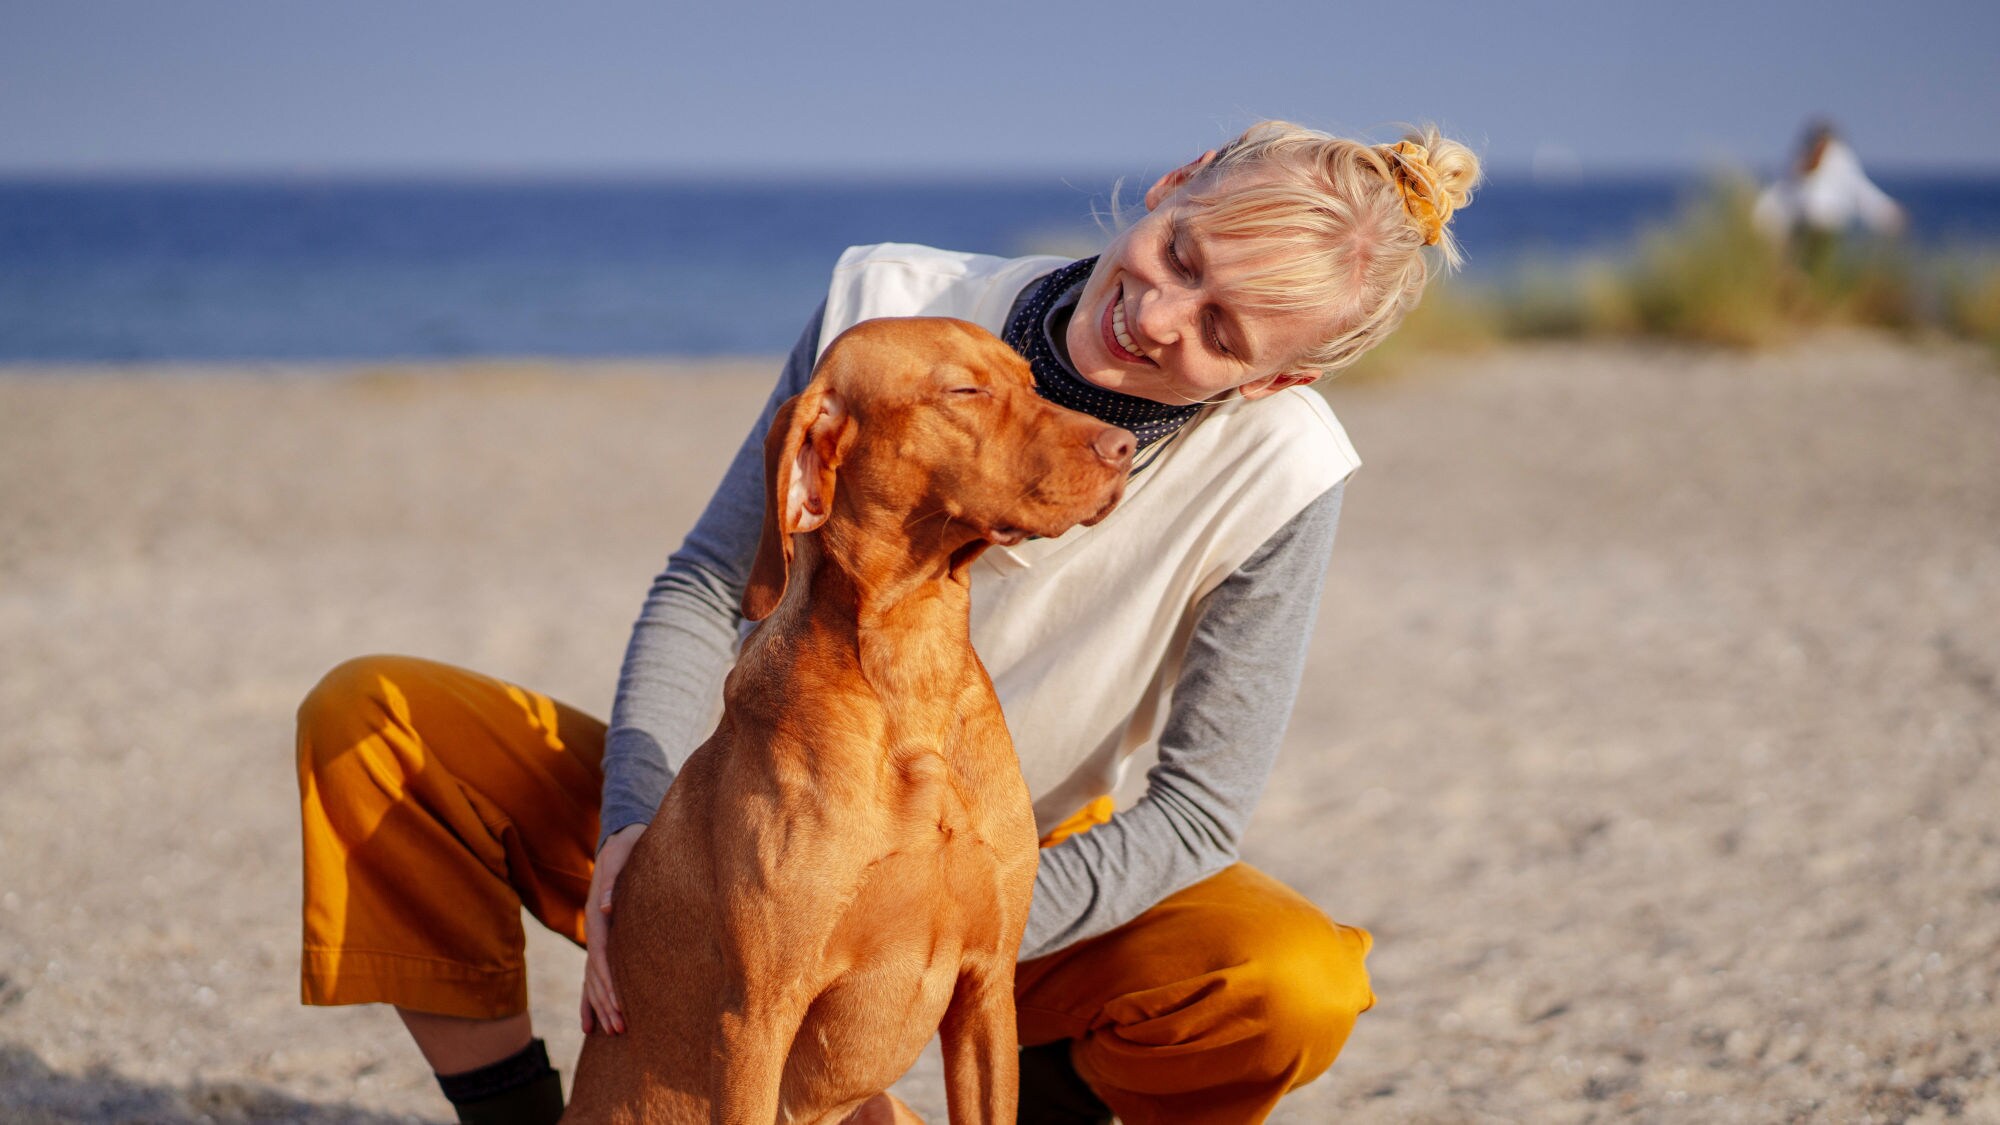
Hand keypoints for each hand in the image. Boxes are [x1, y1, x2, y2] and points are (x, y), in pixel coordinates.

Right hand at [579, 822, 645, 1034]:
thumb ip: (612, 882)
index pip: (601, 958)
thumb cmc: (625, 848)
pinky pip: (594, 973)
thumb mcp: (619, 858)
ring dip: (602, 1006)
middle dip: (607, 1004)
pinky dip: (592, 997)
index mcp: (597, 918)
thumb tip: (604, 907)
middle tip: (621, 1031)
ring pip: (594, 979)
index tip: (620, 1007)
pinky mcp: (604, 938)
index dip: (609, 984)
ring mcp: (596, 936)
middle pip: (596, 975)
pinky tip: (592, 1022)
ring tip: (614, 1033)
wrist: (619, 840)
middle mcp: (594, 931)